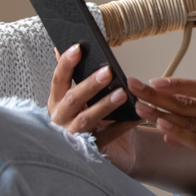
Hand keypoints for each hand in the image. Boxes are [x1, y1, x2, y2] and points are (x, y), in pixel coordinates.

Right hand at [48, 45, 139, 171]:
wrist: (114, 147)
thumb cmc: (96, 115)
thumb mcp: (85, 94)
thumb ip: (77, 74)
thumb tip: (68, 45)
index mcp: (58, 102)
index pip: (58, 80)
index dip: (66, 64)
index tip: (79, 47)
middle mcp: (61, 120)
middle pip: (72, 99)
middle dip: (90, 85)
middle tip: (108, 71)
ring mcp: (74, 137)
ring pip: (86, 120)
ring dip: (104, 105)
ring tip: (122, 94)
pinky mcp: (91, 150)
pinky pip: (108, 136)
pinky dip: (123, 126)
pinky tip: (137, 116)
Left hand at [129, 77, 195, 178]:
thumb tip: (165, 130)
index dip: (176, 83)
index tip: (152, 81)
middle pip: (189, 101)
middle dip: (158, 94)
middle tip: (134, 86)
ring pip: (190, 119)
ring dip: (161, 112)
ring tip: (139, 108)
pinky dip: (180, 133)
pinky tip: (162, 127)